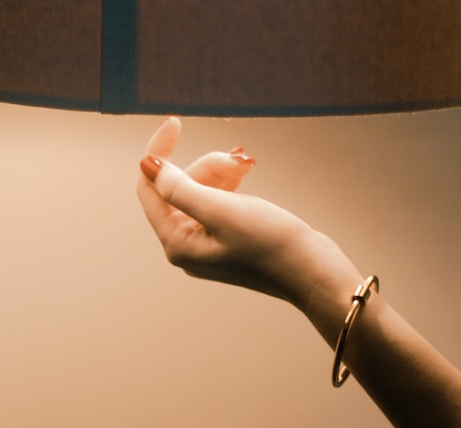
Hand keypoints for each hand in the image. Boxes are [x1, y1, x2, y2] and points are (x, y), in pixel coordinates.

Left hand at [136, 117, 361, 309]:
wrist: (313, 272)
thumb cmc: (271, 244)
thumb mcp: (222, 210)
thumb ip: (179, 188)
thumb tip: (147, 166)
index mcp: (177, 243)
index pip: (149, 188)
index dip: (158, 153)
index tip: (175, 122)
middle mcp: (186, 246)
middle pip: (178, 187)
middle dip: (208, 165)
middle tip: (242, 158)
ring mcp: (207, 244)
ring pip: (200, 191)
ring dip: (222, 172)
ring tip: (249, 164)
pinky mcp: (228, 239)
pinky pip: (217, 201)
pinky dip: (229, 184)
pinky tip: (244, 175)